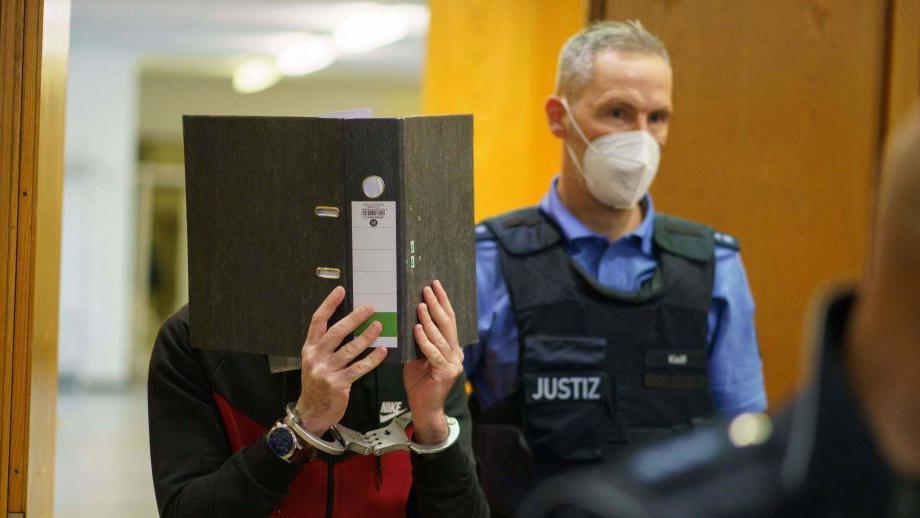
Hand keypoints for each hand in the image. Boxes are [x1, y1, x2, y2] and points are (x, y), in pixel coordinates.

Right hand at [296, 286, 387, 434]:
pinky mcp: (338, 384)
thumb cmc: (317, 384)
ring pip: (349, 349)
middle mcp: (315, 357)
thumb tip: (349, 324)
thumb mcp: (315, 361)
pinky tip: (382, 351)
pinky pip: (359, 368)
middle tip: (370, 307)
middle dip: (354, 318)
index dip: (329, 304)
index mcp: (309, 347)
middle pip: (336, 332)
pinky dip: (372, 359)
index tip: (341, 290)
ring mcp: (326, 371)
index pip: (318, 321)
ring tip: (379, 326)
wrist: (312, 412)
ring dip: (366, 337)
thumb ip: (326, 345)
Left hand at [403, 280, 463, 444]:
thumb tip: (408, 318)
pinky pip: (433, 353)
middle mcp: (456, 353)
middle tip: (428, 288)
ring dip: (430, 320)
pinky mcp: (446, 373)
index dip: (442, 301)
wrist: (424, 408)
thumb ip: (418, 340)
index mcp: (451, 347)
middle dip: (437, 304)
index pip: (448, 319)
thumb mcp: (417, 356)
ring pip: (441, 337)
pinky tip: (417, 329)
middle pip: (447, 324)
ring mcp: (453, 363)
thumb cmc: (419, 382)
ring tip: (421, 305)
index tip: (435, 285)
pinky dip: (425, 341)